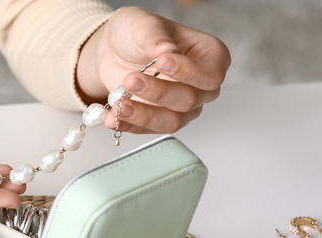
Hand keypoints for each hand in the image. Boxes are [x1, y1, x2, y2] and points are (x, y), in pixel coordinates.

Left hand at [76, 6, 230, 133]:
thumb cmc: (137, 33)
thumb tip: (168, 51)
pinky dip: (129, 125)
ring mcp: (182, 107)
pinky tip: (111, 118)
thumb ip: (156, 37)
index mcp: (210, 57)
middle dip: (158, 92)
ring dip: (144, 115)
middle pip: (189, 100)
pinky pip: (149, 130)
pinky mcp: (160, 120)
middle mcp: (201, 86)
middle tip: (131, 80)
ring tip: (120, 106)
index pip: (211, 74)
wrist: (114, 50)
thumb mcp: (143, 24)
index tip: (163, 62)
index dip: (189, 72)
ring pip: (171, 121)